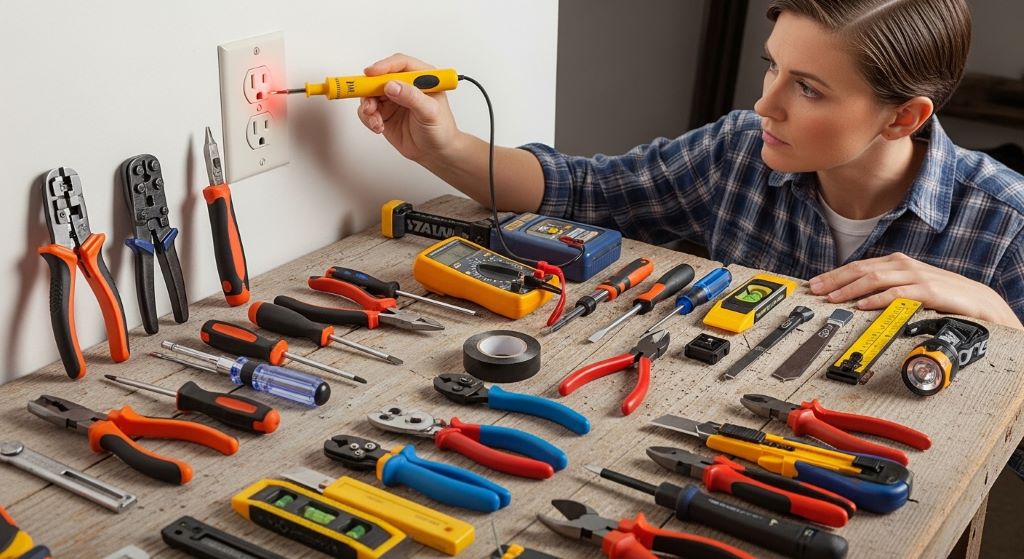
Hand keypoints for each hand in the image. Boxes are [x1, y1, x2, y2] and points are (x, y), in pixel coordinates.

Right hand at [357, 53, 459, 162]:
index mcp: (421, 78)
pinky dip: (368, 118)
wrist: (435, 153)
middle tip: (369, 103)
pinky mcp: (384, 113)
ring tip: (376, 121)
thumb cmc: (440, 130)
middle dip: (370, 90)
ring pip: (370, 94)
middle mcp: (405, 85)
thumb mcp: (430, 112)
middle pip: (380, 78)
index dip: (384, 66)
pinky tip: (378, 127)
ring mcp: (393, 99)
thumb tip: (392, 85)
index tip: (371, 73)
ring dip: (368, 107)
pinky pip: (368, 111)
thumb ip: (412, 97)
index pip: (400, 64)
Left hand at [808, 252, 1022, 328]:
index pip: (858, 266)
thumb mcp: (907, 285)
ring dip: (850, 289)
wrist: (976, 298)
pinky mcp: (927, 291)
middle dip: (835, 280)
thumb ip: (885, 285)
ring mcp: (915, 276)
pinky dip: (878, 299)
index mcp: (895, 262)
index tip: (815, 283)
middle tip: (816, 290)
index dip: (834, 274)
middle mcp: (902, 265)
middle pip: (861, 270)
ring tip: (833, 299)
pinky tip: (863, 305)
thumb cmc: (939, 293)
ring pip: (875, 279)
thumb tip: (855, 294)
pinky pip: (897, 294)